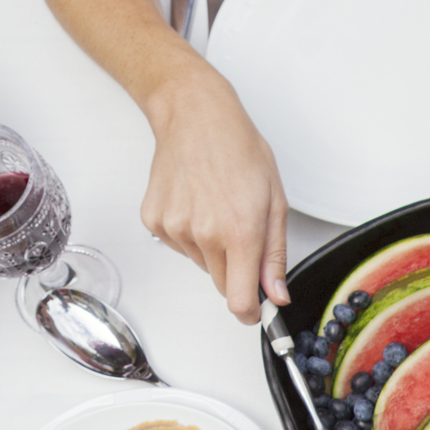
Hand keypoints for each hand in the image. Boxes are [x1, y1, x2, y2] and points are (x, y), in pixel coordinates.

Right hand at [138, 64, 289, 322]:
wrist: (194, 116)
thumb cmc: (238, 149)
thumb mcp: (274, 202)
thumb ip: (275, 255)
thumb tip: (276, 295)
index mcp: (240, 233)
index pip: (239, 301)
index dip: (250, 313)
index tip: (256, 312)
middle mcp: (204, 235)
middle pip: (221, 284)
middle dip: (235, 272)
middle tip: (241, 234)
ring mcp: (175, 228)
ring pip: (200, 263)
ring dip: (212, 248)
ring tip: (216, 207)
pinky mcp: (154, 221)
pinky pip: (179, 246)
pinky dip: (190, 233)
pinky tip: (195, 202)